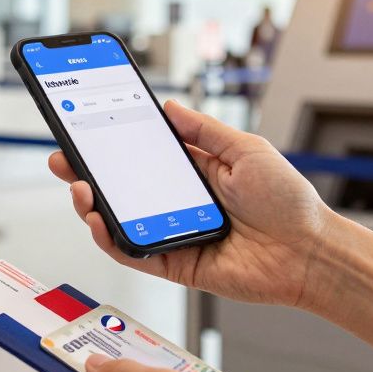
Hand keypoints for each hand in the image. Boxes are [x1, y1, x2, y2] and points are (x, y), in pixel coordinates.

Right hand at [49, 100, 330, 306]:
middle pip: (120, 187)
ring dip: (91, 205)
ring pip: (118, 220)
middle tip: (63, 157)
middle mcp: (177, 202)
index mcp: (194, 172)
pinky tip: (98, 219)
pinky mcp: (173, 264)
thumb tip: (168, 107)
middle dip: (86, 172)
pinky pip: (131, 252)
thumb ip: (203, 130)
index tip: (85, 124)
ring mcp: (171, 233)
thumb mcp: (245, 150)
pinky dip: (109, 237)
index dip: (112, 141)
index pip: (142, 154)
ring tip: (80, 187)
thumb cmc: (287, 201)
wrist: (309, 251)